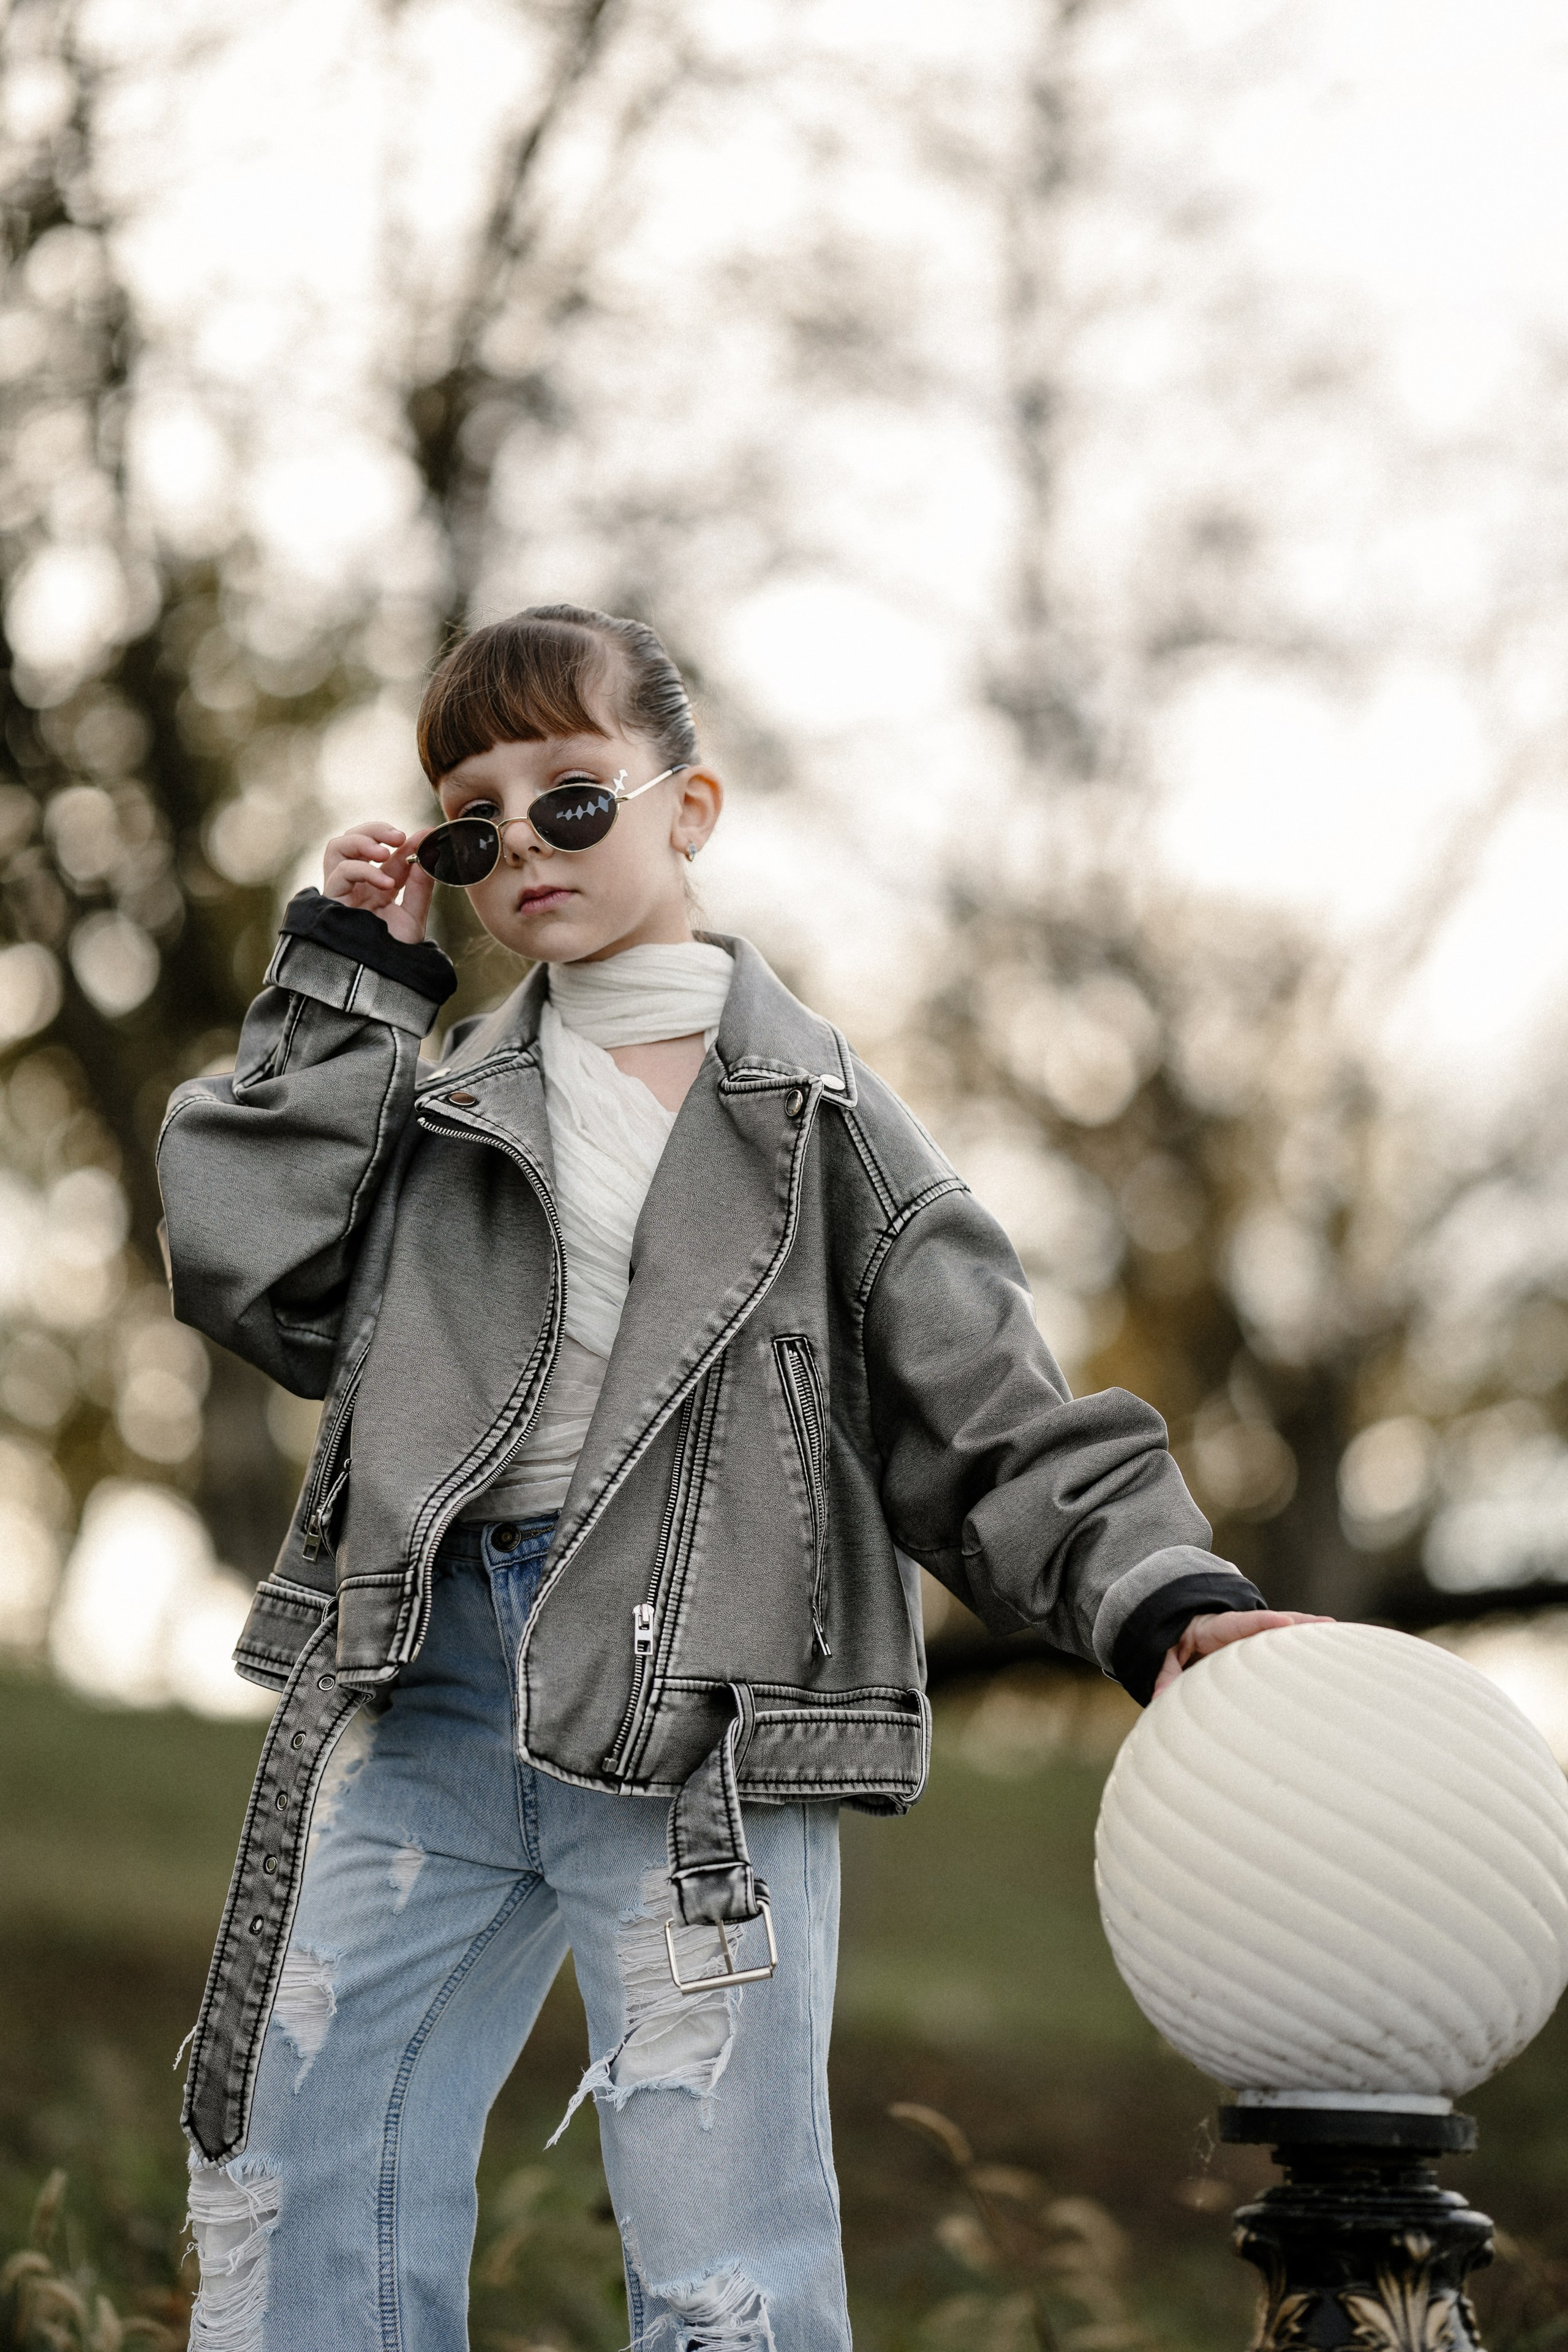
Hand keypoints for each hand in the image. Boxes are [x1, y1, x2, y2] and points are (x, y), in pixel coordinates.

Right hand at [323, 821, 434, 944]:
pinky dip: (364, 870)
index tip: (428, 835)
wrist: (378, 980)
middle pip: (355, 840)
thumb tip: (429, 855)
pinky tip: (386, 883)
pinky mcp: (330, 900)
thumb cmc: (393, 953)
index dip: (409, 844)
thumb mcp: (413, 918)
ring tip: (385, 852)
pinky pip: (340, 872)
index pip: (391, 856)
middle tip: (400, 837)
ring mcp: (342, 891)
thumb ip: (420, 888)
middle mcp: (358, 885)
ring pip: (337, 847)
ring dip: (362, 840)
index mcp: (378, 888)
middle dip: (376, 830)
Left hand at [1151, 1608, 1332, 1696]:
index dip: (1264, 1621)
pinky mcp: (1250, 1647)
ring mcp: (1245, 1637)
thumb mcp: (1160, 1650)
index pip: (1240, 1622)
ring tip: (1339, 1636)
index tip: (1286, 1622)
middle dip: (1299, 1623)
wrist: (1169, 1623)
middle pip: (1271, 1624)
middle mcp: (1235, 1628)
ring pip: (1279, 1634)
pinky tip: (1325, 1653)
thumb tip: (1162, 1700)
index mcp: (1212, 1625)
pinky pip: (1276, 1645)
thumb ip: (1163, 1671)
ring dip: (1306, 1634)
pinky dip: (1298, 1647)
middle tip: (1330, 1625)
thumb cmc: (1167, 1638)